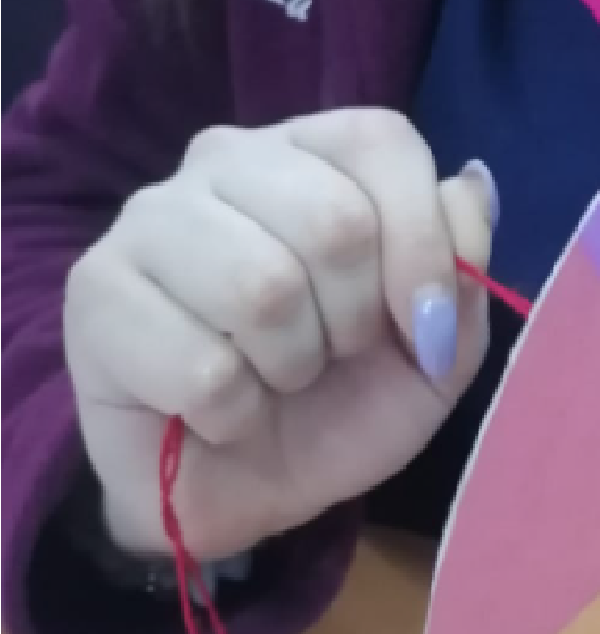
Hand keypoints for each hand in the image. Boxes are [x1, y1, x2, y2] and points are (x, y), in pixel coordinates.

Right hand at [63, 110, 496, 560]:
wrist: (245, 492)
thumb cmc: (336, 410)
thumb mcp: (434, 359)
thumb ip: (462, 277)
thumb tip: (469, 186)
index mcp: (313, 158)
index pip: (380, 141)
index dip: (423, 244)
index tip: (425, 330)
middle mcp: (225, 163)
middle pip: (332, 219)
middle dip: (356, 321)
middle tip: (332, 358)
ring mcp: (150, 218)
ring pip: (262, 288)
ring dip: (291, 368)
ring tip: (273, 381)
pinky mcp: (96, 291)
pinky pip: (202, 367)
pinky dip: (233, 414)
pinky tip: (218, 413)